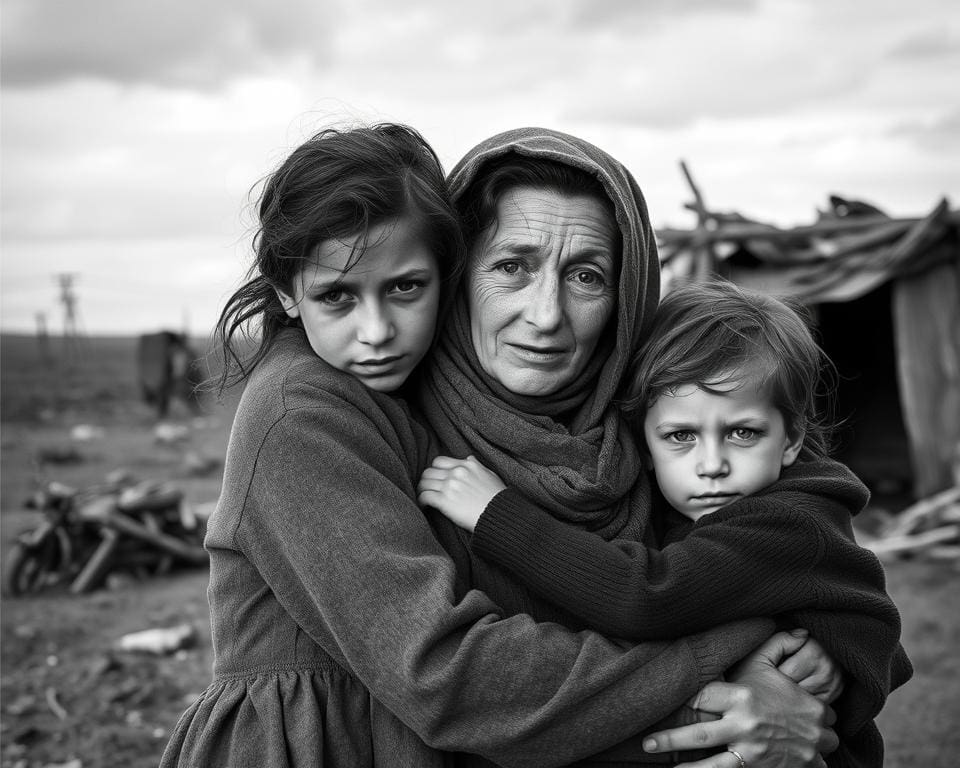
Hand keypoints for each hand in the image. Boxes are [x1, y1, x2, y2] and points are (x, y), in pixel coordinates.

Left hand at [417, 455, 505, 531]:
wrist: (500, 515)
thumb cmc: (497, 497)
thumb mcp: (490, 475)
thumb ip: (477, 466)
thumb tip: (469, 458)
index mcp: (466, 465)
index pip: (439, 461)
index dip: (435, 470)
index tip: (436, 479)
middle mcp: (456, 473)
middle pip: (428, 472)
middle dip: (426, 481)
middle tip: (428, 490)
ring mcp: (450, 486)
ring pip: (424, 483)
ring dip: (422, 491)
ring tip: (424, 499)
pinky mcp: (445, 501)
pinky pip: (424, 496)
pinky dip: (421, 501)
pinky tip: (425, 506)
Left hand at [643, 631, 837, 767]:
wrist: (821, 737)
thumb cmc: (789, 698)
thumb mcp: (773, 670)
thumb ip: (767, 644)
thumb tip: (771, 619)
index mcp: (743, 697)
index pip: (703, 696)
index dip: (684, 699)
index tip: (666, 699)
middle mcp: (744, 725)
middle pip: (699, 734)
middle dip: (670, 738)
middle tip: (647, 742)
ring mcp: (751, 752)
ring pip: (711, 764)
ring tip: (664, 766)